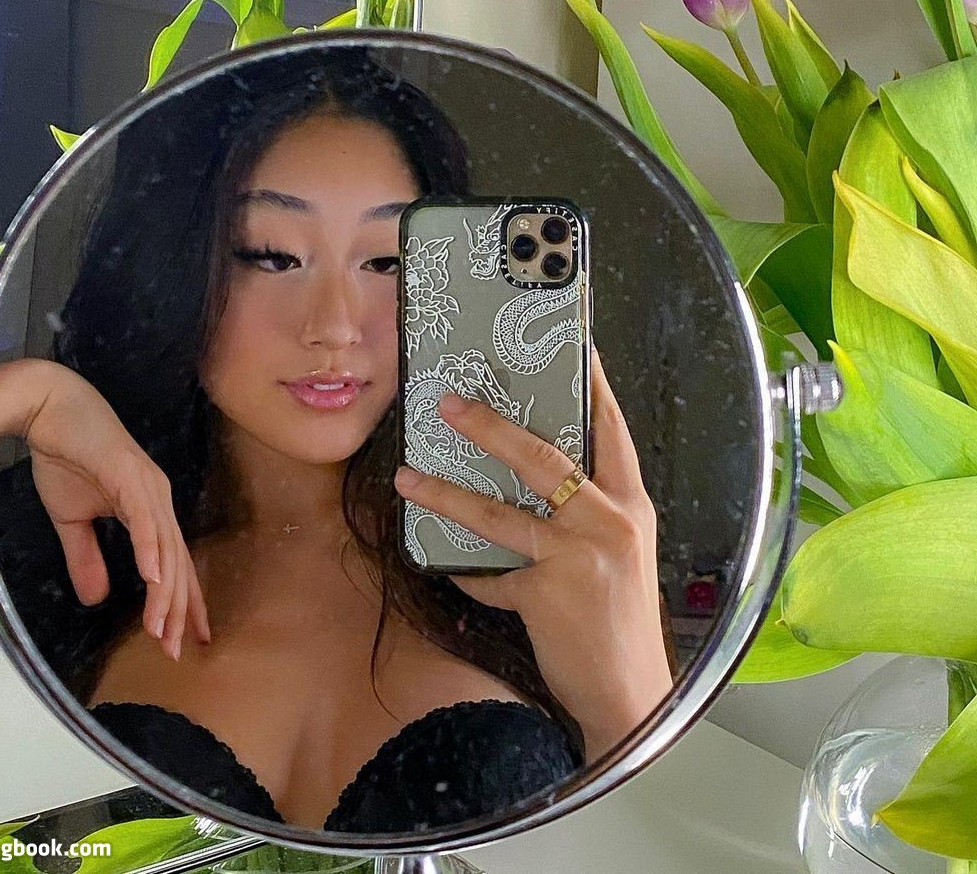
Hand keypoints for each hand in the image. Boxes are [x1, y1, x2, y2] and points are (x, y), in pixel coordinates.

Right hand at [0, 359, 210, 660]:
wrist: (50, 410)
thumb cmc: (65, 455)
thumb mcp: (72, 519)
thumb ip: (87, 556)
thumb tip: (95, 599)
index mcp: (149, 508)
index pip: (173, 562)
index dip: (182, 601)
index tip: (188, 639)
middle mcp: (157, 498)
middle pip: (176, 562)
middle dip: (179, 609)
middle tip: (177, 651)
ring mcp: (147, 485)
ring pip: (165, 547)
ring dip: (165, 591)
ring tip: (165, 629)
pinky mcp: (130, 474)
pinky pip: (145, 519)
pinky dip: (150, 549)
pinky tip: (153, 578)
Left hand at [393, 343, 672, 761]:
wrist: (633, 695)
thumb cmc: (622, 618)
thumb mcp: (621, 551)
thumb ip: (590, 511)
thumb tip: (543, 476)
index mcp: (631, 505)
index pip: (611, 431)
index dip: (592, 385)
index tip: (573, 346)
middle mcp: (608, 521)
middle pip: (543, 457)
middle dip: (490, 425)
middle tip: (447, 402)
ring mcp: (577, 557)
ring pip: (500, 512)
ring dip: (447, 493)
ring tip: (408, 477)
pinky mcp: (547, 595)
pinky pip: (490, 575)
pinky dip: (464, 569)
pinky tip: (439, 561)